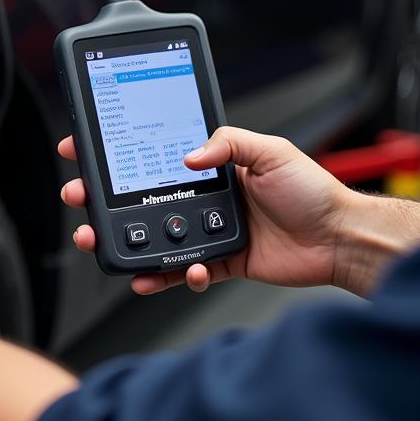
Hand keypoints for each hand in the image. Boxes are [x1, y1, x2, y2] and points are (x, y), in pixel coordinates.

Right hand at [59, 127, 354, 296]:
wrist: (340, 238)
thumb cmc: (313, 191)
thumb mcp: (270, 150)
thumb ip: (226, 144)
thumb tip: (188, 156)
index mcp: (213, 166)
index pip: (155, 154)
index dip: (117, 151)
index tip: (83, 148)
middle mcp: (205, 197)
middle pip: (142, 198)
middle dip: (104, 199)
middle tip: (80, 199)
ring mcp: (209, 230)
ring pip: (155, 236)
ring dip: (125, 241)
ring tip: (103, 242)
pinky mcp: (219, 261)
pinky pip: (181, 270)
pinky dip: (163, 276)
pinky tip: (150, 276)